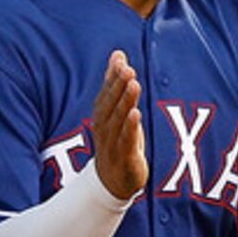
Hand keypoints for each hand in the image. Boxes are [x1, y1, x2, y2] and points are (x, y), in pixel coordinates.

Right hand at [91, 50, 147, 202]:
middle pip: (110, 105)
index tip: (120, 59)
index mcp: (102, 116)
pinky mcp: (124, 158)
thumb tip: (118, 54)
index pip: (105, 93)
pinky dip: (129, 128)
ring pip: (117, 121)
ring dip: (125, 102)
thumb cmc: (116, 140)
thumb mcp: (116, 110)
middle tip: (128, 69)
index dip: (112, 77)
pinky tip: (135, 114)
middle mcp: (104, 128)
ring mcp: (112, 144)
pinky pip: (125, 141)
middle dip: (117, 86)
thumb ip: (115, 83)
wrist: (112, 182)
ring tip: (133, 84)